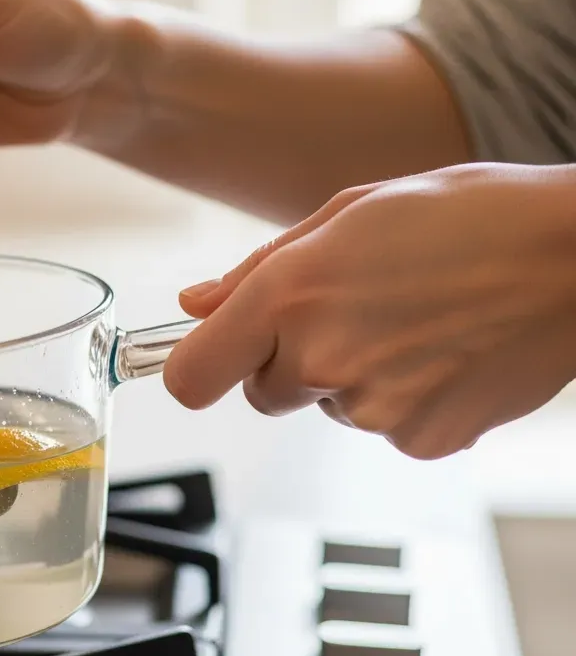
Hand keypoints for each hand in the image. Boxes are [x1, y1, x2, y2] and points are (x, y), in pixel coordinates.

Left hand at [162, 164, 575, 458]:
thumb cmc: (465, 215)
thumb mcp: (346, 214)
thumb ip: (256, 271)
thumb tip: (194, 307)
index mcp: (290, 296)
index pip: (191, 378)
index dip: (195, 368)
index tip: (214, 356)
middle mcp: (323, 359)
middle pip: (261, 392)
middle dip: (288, 358)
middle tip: (352, 308)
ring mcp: (376, 410)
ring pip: (326, 406)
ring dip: (350, 374)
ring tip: (412, 318)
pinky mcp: (425, 440)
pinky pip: (383, 427)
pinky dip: (403, 398)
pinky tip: (443, 351)